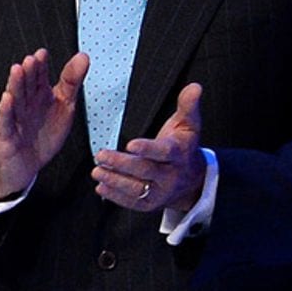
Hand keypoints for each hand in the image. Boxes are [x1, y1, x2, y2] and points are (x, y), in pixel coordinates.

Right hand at [0, 49, 87, 200]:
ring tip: (17, 70)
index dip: (41, 66)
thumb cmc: (42, 136)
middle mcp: (25, 104)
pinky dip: (5, 110)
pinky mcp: (6, 134)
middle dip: (29, 73)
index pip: (39, 77)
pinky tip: (7, 99)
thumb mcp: (64, 107)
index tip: (43, 54)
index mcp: (39, 96)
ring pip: (15, 99)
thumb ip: (72, 82)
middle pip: (26, 85)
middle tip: (32, 60)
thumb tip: (83, 57)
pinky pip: (5, 121)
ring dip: (15, 84)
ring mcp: (14, 117)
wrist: (25, 166)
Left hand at [92, 83, 206, 211]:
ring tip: (97, 171)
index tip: (130, 144)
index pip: (164, 152)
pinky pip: (133, 203)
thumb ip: (187, 106)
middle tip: (101, 155)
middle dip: (122, 164)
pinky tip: (102, 187)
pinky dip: (116, 196)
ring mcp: (161, 191)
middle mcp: (171, 175)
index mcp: (179, 154)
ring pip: (137, 189)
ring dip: (115, 181)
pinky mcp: (151, 204)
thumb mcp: (188, 125)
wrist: (193, 179)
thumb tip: (194, 87)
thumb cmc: (183, 146)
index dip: (148, 149)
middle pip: (145, 171)